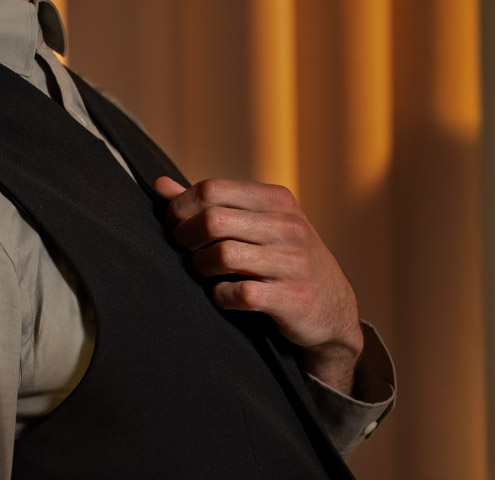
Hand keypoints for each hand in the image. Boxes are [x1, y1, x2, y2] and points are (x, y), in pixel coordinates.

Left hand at [153, 176, 365, 393]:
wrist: (334, 308)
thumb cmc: (286, 260)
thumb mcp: (259, 224)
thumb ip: (212, 205)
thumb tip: (161, 185)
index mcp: (278, 200)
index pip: (212, 189)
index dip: (181, 208)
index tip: (176, 226)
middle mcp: (289, 226)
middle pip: (212, 220)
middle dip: (185, 238)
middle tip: (185, 252)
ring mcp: (293, 262)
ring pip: (223, 256)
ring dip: (201, 268)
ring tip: (204, 273)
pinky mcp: (293, 298)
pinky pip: (240, 293)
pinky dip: (221, 296)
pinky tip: (224, 295)